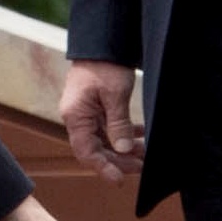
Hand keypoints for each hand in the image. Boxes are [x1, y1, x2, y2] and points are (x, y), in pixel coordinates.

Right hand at [59, 60, 142, 184]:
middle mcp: (77, 118)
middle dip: (118, 160)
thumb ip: (118, 124)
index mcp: (75, 116)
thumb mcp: (115, 95)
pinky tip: (141, 136)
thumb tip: (123, 150)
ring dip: (123, 148)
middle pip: (96, 149)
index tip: (120, 180)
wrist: (102, 40)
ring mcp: (86, 113)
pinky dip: (124, 134)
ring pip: (104, 140)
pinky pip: (108, 128)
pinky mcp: (95, 108)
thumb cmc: (105, 65)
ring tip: (145, 153)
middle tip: (142, 166)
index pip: (86, 152)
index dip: (103, 168)